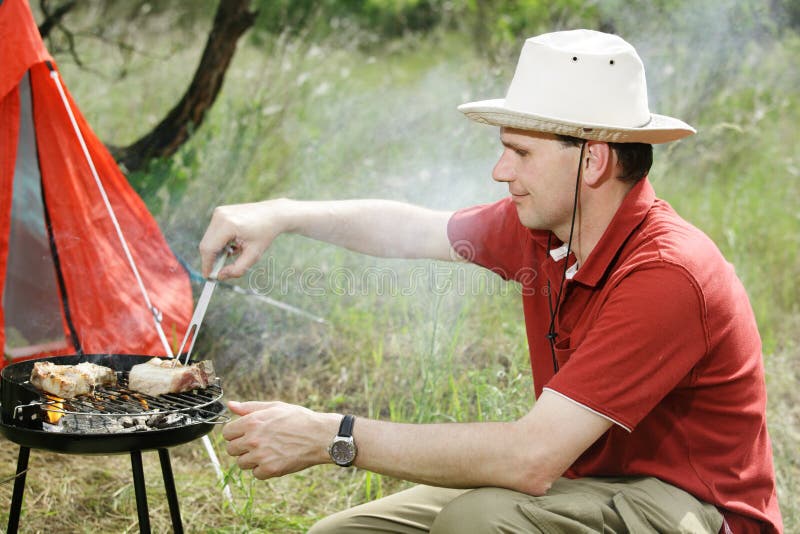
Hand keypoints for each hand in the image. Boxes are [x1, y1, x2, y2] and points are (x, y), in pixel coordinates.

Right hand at [198, 199, 289, 279]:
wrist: (272, 214)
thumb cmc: (265, 234)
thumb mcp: (254, 255)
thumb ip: (237, 269)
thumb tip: (219, 276)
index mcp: (229, 225)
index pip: (209, 248)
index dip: (207, 264)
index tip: (209, 277)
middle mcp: (220, 216)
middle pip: (206, 244)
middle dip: (211, 259)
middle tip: (220, 270)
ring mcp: (219, 212)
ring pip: (208, 239)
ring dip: (217, 250)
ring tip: (235, 251)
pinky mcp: (219, 212)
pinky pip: (213, 233)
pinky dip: (220, 242)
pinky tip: (234, 243)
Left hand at [222, 400, 338, 479]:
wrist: (320, 436)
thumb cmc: (299, 419)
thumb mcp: (274, 407)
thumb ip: (249, 407)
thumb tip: (230, 405)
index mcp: (252, 422)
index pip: (226, 433)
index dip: (235, 433)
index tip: (244, 434)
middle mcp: (253, 440)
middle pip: (231, 450)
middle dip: (241, 447)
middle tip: (257, 443)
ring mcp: (261, 456)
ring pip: (242, 463)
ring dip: (251, 459)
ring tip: (267, 451)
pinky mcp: (270, 470)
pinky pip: (256, 474)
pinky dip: (263, 469)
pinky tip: (275, 459)